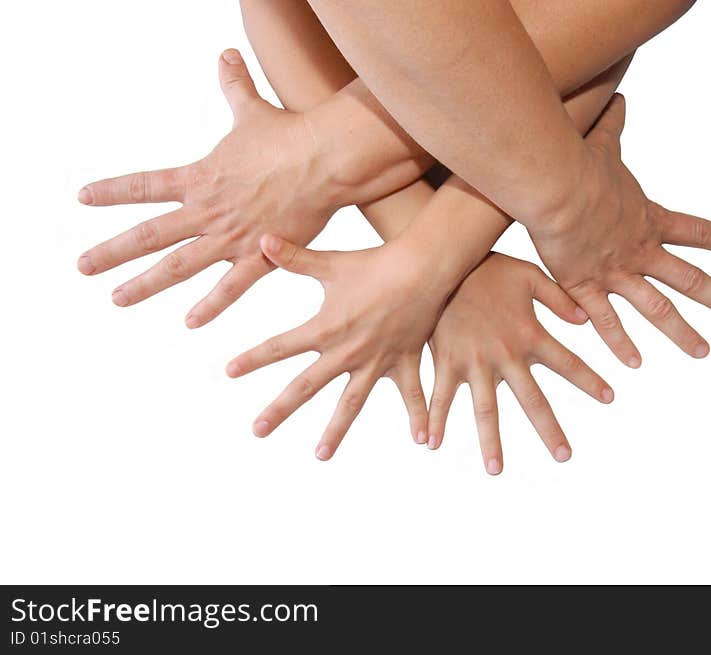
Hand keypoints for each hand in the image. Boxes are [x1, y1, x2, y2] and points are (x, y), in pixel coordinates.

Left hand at [77, 50, 340, 326]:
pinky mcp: (258, 254)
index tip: (83, 197)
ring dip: (144, 284)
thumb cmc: (289, 136)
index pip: (144, 185)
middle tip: (83, 267)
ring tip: (118, 298)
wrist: (322, 160)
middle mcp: (205, 210)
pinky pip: (230, 286)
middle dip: (111, 251)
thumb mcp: (252, 110)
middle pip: (148, 235)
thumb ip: (235, 87)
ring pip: (177, 265)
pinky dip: (210, 305)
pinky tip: (190, 322)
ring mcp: (229, 235)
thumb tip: (227, 56)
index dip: (112, 191)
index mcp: (199, 177)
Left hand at [227, 234, 449, 457]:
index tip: (228, 372)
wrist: (420, 269)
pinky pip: (411, 394)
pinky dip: (417, 417)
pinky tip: (423, 442)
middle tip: (257, 431)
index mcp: (324, 329)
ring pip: (351, 403)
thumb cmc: (374, 263)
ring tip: (320, 455)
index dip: (252, 358)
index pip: (279, 347)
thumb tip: (261, 239)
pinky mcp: (403, 361)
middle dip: (279, 409)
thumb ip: (294, 257)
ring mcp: (375, 361)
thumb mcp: (330, 262)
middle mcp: (346, 352)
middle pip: (305, 387)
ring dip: (335, 431)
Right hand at [426, 253, 612, 474]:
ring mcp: (475, 362)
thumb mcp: (530, 276)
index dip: (590, 381)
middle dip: (550, 430)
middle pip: (533, 400)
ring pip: (486, 409)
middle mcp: (506, 356)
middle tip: (564, 456)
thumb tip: (587, 319)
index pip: (568, 363)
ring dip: (491, 441)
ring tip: (496, 470)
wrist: (445, 263)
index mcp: (529, 335)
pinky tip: (430, 443)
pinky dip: (435, 419)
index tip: (611, 398)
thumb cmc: (488, 268)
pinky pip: (441, 395)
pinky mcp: (447, 361)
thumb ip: (558, 299)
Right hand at [529, 94, 710, 366]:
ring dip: (682, 331)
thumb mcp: (602, 145)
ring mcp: (616, 270)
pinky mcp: (585, 285)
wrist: (558, 188)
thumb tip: (618, 96)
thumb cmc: (579, 166)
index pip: (696, 231)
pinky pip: (606, 319)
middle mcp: (640, 249)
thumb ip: (612, 127)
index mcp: (647, 219)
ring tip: (703, 352)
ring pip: (657, 306)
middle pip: (689, 278)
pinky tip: (634, 364)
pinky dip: (620, 342)